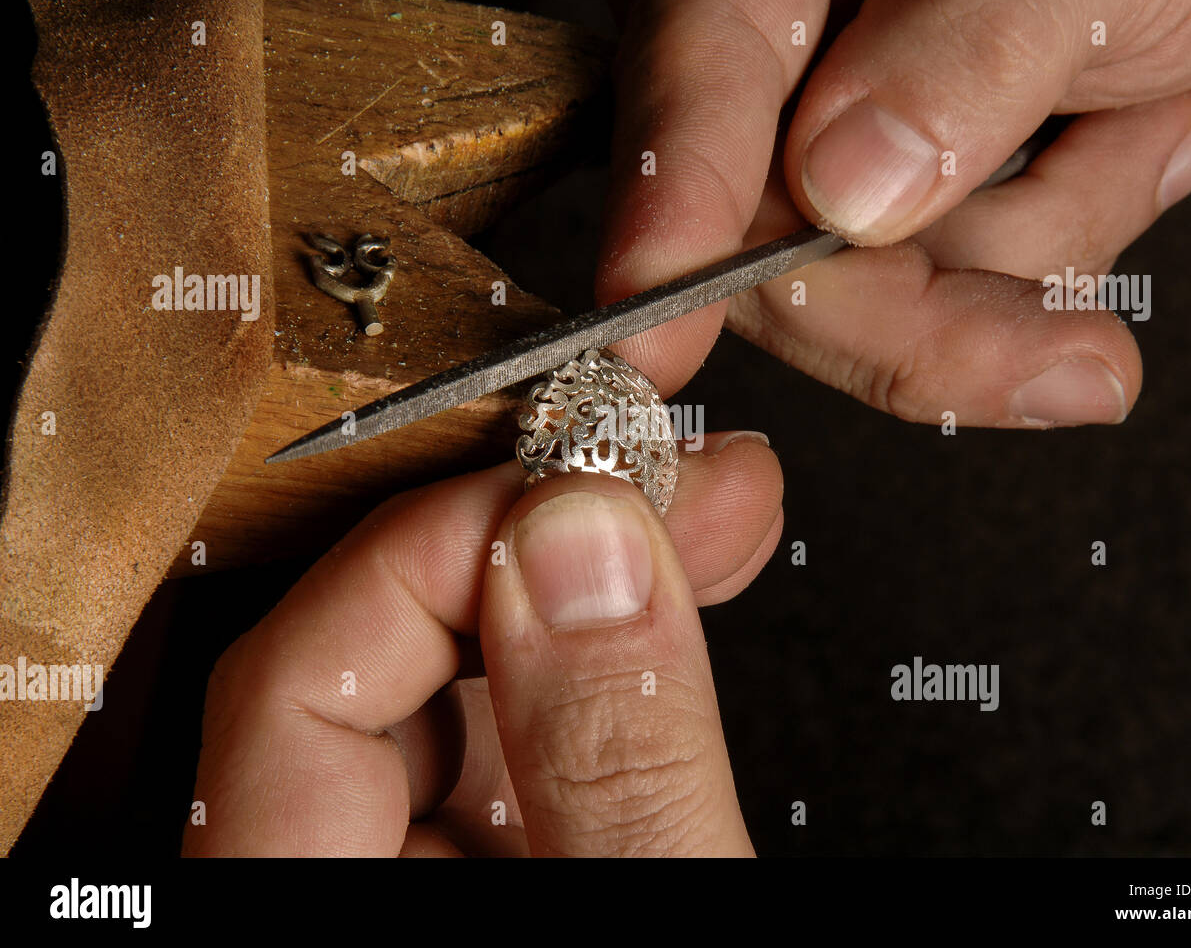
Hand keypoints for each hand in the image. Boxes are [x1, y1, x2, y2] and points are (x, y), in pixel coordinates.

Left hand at [182, 432, 777, 855]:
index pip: (292, 681)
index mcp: (304, 908)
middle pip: (378, 664)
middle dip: (537, 546)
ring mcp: (413, 875)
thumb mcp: (659, 915)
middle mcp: (332, 882)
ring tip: (705, 522)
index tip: (578, 489)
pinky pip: (516, 745)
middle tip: (660, 479)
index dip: (436, 551)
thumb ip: (618, 765)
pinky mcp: (490, 867)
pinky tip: (677, 615)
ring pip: (460, 694)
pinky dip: (605, 672)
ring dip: (587, 593)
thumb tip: (588, 551)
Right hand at [600, 0, 1190, 427]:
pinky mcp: (897, 220)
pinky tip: (1127, 144)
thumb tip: (846, 186)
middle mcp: (780, 75)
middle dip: (939, 324)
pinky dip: (1064, 248)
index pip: (698, 89)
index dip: (672, 220)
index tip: (659, 341)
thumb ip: (960, 51)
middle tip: (1087, 366)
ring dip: (1047, 243)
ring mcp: (833, 156)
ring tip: (1140, 122)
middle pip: (780, 257)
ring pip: (886, 297)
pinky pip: (954, 300)